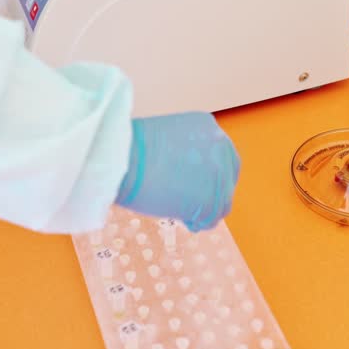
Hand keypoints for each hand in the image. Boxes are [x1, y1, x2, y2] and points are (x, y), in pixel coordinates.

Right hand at [114, 112, 240, 231]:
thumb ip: (187, 154)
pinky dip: (196, 221)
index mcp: (208, 127)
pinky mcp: (213, 198)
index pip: (222, 157)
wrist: (121, 159)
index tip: (193, 185)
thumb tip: (190, 177)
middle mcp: (221, 146)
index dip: (208, 175)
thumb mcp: (167, 140)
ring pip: (221, 203)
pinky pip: (210, 219)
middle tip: (187, 201)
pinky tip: (179, 216)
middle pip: (227, 179)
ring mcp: (220, 173)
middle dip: (209, 192)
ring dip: (200, 209)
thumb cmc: (131, 150)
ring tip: (177, 208)